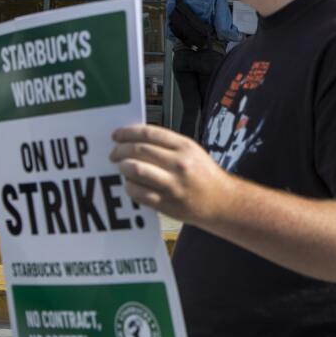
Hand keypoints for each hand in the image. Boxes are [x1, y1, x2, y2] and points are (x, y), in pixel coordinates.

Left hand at [110, 124, 227, 224]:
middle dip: (120, 150)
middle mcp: (179, 163)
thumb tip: (138, 139)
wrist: (221, 201)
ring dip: (123, 167)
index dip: (128, 133)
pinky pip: (138, 193)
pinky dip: (130, 187)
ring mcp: (173, 184)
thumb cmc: (204, 175)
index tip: (117, 135)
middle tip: (114, 154)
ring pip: (136, 170)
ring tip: (122, 168)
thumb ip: (168, 145)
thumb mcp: (192, 152)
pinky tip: (131, 185)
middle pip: (139, 150)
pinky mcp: (167, 204)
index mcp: (185, 146)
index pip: (149, 133)